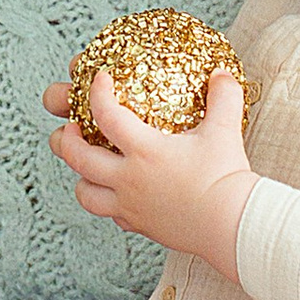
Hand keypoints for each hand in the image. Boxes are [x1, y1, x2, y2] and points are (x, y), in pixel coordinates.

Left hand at [45, 63, 255, 269]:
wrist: (233, 225)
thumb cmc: (226, 178)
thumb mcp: (225, 131)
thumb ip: (223, 97)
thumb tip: (221, 74)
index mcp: (144, 150)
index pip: (106, 115)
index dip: (98, 93)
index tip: (99, 81)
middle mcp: (129, 179)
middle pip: (79, 158)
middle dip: (66, 139)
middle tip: (69, 127)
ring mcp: (131, 206)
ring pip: (86, 194)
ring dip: (81, 177)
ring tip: (85, 165)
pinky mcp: (141, 226)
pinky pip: (112, 215)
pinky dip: (108, 202)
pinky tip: (118, 195)